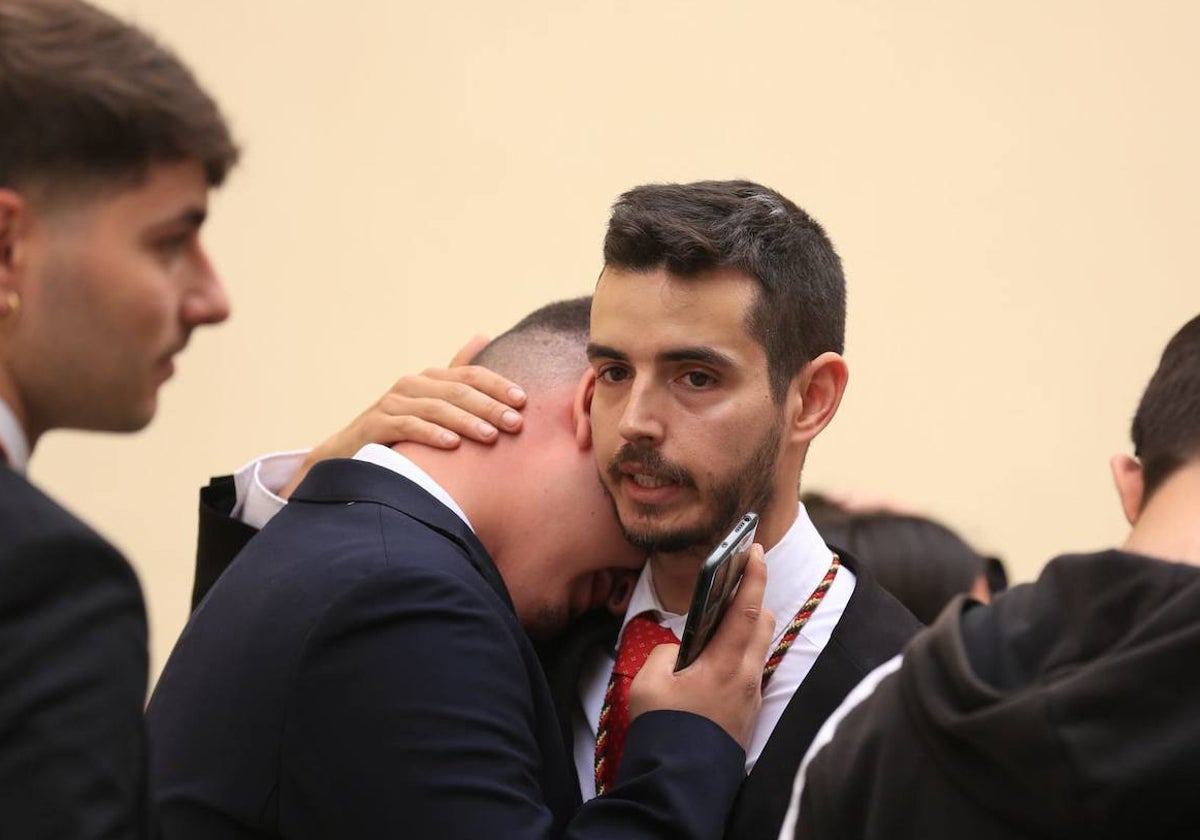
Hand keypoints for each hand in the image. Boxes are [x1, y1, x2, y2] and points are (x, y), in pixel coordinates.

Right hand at [278, 336, 526, 497]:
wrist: (350, 452)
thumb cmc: (401, 427)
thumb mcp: (431, 400)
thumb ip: (457, 373)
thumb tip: (484, 334)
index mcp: (430, 378)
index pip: (470, 374)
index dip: (497, 385)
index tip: (523, 400)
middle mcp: (412, 385)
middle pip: (457, 391)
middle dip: (490, 406)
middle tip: (515, 423)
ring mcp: (392, 403)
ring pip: (436, 408)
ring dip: (466, 422)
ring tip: (491, 436)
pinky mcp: (375, 425)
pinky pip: (408, 427)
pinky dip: (431, 434)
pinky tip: (452, 445)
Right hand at [628, 547, 773, 748]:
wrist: (679, 779)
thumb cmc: (665, 728)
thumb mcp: (651, 679)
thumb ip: (668, 652)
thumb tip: (681, 650)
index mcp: (724, 663)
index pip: (748, 608)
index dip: (753, 575)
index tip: (755, 549)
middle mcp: (746, 677)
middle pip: (764, 623)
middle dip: (754, 598)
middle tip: (736, 583)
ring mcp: (750, 696)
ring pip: (758, 648)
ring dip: (747, 628)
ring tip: (722, 621)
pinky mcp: (748, 713)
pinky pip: (751, 672)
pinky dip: (740, 656)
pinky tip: (717, 660)